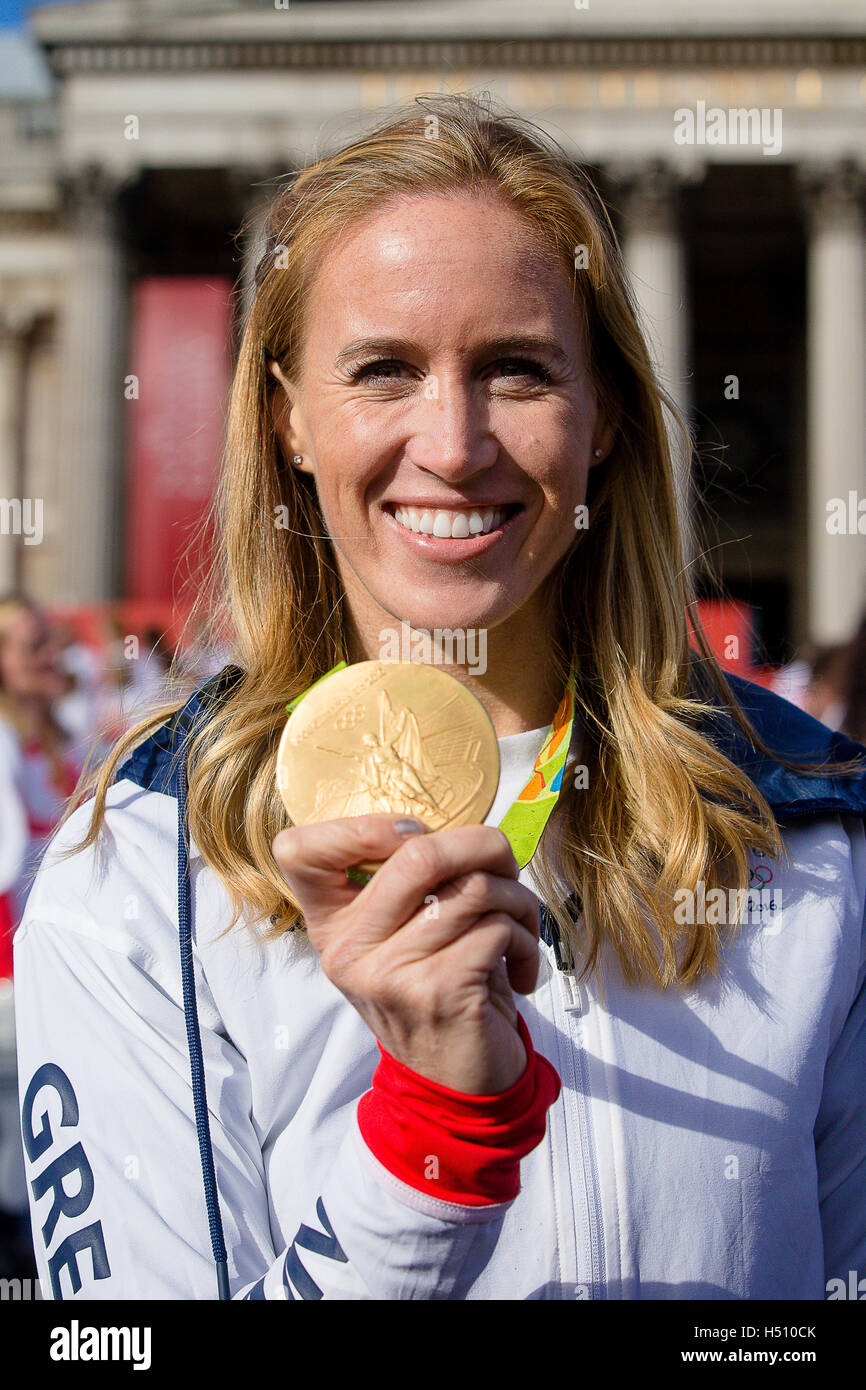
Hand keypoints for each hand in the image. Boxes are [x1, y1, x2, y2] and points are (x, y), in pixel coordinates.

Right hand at [271, 815, 540, 1093]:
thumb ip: (411, 884)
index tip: (415, 834)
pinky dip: (523, 938)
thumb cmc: (440, 987)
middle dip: (483, 845)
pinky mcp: (437, 992)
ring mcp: (389, 974)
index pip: (297, 851)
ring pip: (473, 889)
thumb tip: (468, 827)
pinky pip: (496, 928)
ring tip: (519, 923)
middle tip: (504, 863)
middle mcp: (348, 949)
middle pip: (417, 854)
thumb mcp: (403, 937)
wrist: (456, 1083)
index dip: (358, 826)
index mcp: (331, 924)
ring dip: (517, 899)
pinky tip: (519, 963)